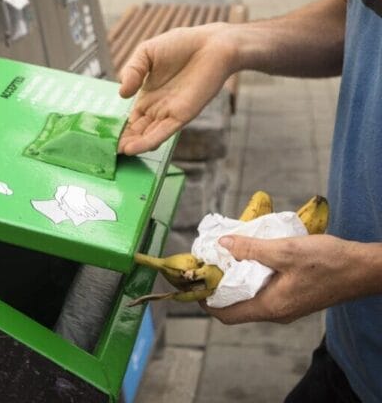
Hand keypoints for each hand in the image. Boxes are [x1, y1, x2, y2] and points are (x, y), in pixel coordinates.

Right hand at [117, 24, 238, 154]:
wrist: (213, 44)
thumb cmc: (181, 45)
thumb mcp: (146, 53)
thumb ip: (131, 71)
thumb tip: (121, 94)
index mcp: (148, 95)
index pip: (130, 117)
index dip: (117, 127)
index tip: (102, 137)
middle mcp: (158, 108)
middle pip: (136, 130)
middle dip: (122, 140)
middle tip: (105, 151)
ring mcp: (169, 112)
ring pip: (147, 134)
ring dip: (132, 145)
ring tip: (115, 153)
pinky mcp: (183, 115)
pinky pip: (163, 132)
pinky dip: (147, 141)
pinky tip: (132, 149)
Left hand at [204, 235, 363, 323]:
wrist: (365, 269)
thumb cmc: (329, 263)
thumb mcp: (285, 251)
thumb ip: (251, 248)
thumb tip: (222, 244)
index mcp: (270, 307)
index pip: (225, 314)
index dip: (205, 300)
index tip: (195, 279)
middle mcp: (276, 311)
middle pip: (235, 304)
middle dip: (218, 284)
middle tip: (208, 260)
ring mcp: (286, 305)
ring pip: (250, 295)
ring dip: (236, 276)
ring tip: (226, 253)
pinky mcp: (294, 296)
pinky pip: (264, 288)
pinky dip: (253, 273)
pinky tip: (252, 253)